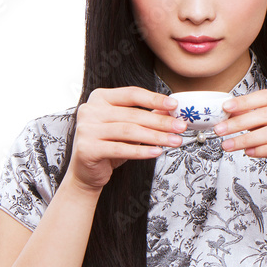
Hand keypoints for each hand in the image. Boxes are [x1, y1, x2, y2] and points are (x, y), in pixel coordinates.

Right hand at [67, 87, 186, 192]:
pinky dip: (141, 151)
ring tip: (174, 141)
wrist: (86, 172)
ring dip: (156, 136)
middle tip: (180, 126)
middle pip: (133, 114)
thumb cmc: (108, 145)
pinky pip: (120, 149)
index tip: (174, 105)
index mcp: (99, 98)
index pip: (131, 94)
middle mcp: (90, 110)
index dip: (154, 98)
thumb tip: (170, 109)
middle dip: (161, 121)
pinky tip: (157, 152)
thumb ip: (146, 116)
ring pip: (129, 131)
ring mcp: (86, 129)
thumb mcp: (128, 127)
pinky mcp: (87, 148)